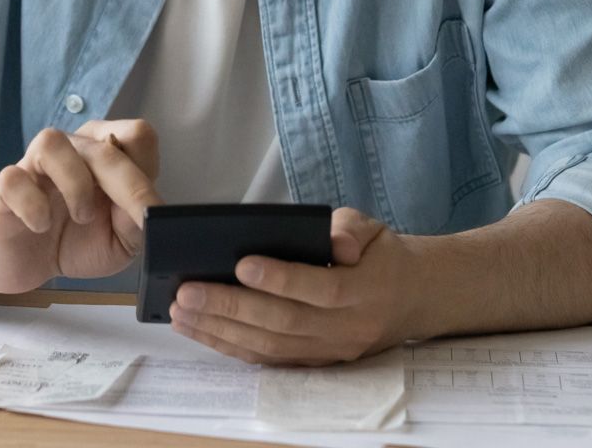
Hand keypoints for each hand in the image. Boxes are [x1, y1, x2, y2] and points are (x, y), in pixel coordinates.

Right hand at [0, 119, 162, 295]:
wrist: (27, 264)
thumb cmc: (76, 243)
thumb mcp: (120, 243)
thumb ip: (135, 223)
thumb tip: (148, 208)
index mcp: (105, 155)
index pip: (137, 135)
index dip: (147, 169)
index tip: (147, 209)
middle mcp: (72, 150)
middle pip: (105, 142)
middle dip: (127, 183)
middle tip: (135, 218)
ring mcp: (34, 164)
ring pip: (52, 142)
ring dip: (76, 184)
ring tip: (81, 217)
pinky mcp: (6, 187)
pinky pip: (14, 179)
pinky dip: (33, 207)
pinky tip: (41, 226)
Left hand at [168, 207, 416, 365]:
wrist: (409, 299)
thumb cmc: (380, 255)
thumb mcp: (373, 227)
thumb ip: (351, 229)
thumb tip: (336, 242)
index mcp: (366, 289)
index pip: (322, 288)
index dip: (281, 279)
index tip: (241, 264)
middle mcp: (348, 327)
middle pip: (286, 323)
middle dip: (232, 308)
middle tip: (188, 291)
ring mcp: (330, 352)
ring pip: (272, 347)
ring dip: (221, 331)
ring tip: (182, 312)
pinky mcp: (315, 364)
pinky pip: (269, 360)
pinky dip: (231, 347)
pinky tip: (201, 330)